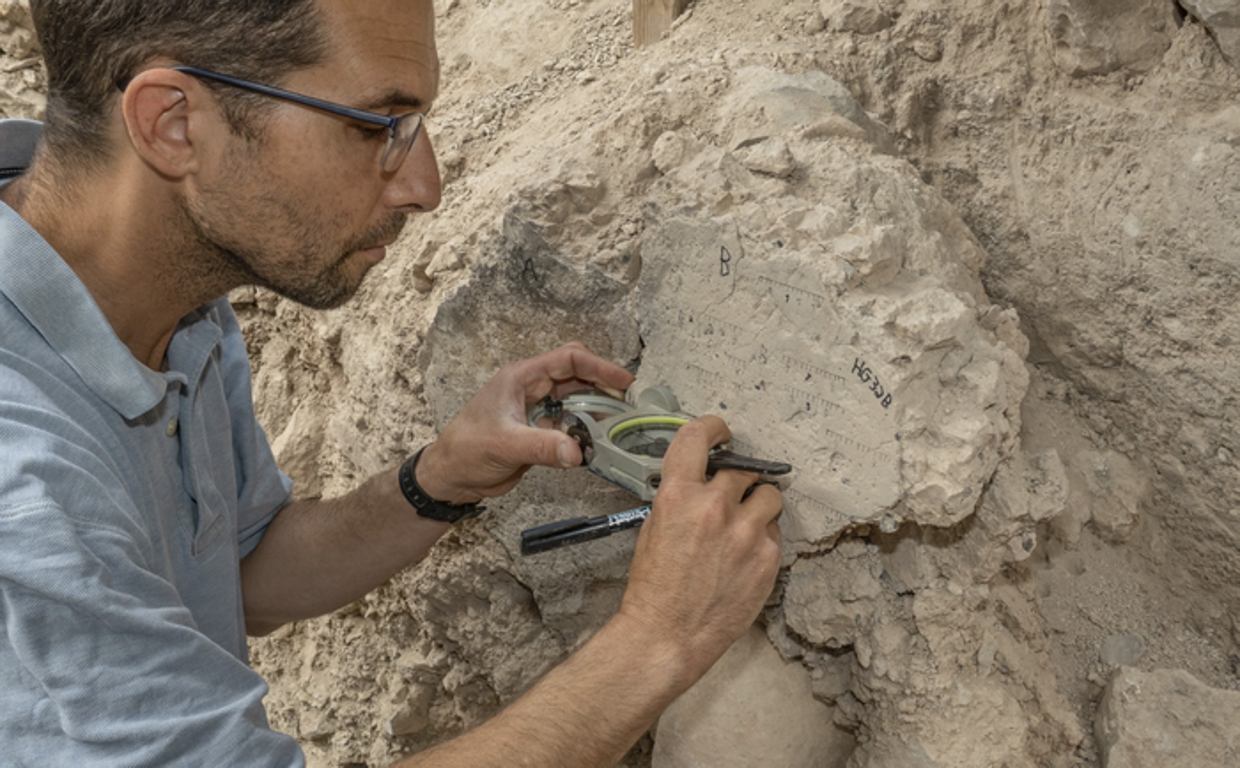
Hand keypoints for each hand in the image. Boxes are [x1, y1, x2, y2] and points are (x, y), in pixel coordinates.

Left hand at [416, 342, 634, 503]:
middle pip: (576, 376)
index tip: (623, 381)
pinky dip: (584, 430)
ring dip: (595, 409)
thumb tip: (577, 452)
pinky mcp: (538, 431)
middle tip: (626, 401)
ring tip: (616, 422)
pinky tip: (595, 442)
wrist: (450, 477)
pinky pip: (569, 424)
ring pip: (575, 400)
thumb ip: (543, 446)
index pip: (568, 360)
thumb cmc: (465, 450)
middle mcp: (530, 389)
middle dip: (602, 385)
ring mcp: (535, 410)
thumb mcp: (505, 445)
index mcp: (520, 378)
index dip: (599, 367)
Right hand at [617, 415, 782, 681]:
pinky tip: (745, 556)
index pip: (699, 437)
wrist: (668, 635)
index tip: (721, 432)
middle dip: (737, 479)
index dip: (713, 428)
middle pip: (744, 469)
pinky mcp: (768, 557)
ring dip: (758, 503)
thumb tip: (702, 482)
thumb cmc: (653, 586)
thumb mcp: (654, 527)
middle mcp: (715, 507)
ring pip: (769, 495)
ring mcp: (746, 533)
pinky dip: (763, 537)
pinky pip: (774, 531)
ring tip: (744, 525)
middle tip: (731, 495)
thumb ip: (681, 498)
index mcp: (679, 495)